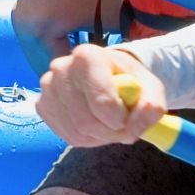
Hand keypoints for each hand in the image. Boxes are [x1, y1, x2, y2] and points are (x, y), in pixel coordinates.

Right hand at [37, 45, 167, 147]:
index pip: (101, 100)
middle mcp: (61, 68)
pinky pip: (66, 135)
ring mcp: (48, 87)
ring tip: (110, 124)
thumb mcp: (151, 88)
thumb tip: (144, 116)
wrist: (107, 76)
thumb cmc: (128, 80)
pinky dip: (86, 139)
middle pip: (86, 121)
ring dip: (100, 137)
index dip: (119, 119)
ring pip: (77, 131)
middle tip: (123, 128)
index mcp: (88, 56)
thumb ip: (153, 105)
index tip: (129, 119)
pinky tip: (94, 125)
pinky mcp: (42, 105)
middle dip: (110, 132)